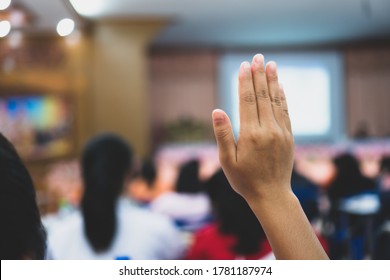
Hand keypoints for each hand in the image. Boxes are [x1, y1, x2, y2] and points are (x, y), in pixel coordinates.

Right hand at [212, 54, 293, 202]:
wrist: (272, 195)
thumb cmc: (244, 180)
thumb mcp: (227, 161)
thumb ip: (222, 134)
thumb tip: (217, 111)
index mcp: (250, 134)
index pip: (247, 100)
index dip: (244, 81)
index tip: (243, 65)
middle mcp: (268, 130)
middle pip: (262, 96)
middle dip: (258, 75)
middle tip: (257, 57)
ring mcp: (281, 132)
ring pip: (275, 101)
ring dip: (272, 81)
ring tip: (270, 64)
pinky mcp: (289, 137)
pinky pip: (285, 112)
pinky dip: (282, 97)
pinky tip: (280, 86)